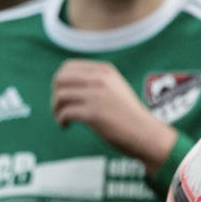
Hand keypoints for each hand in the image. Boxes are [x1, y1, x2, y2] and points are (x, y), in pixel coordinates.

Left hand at [50, 59, 178, 173]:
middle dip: (54, 94)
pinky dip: (60, 120)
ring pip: (60, 96)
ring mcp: (97, 95)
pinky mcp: (94, 113)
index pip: (68, 67)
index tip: (62, 95)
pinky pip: (65, 112)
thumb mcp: (113, 88)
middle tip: (59, 108)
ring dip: (56, 109)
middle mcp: (100, 79)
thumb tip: (61, 84)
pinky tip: (65, 125)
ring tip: (62, 119)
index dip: (59, 82)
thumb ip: (94, 82)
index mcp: (104, 71)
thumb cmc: (128, 115)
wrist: (146, 134)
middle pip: (60, 79)